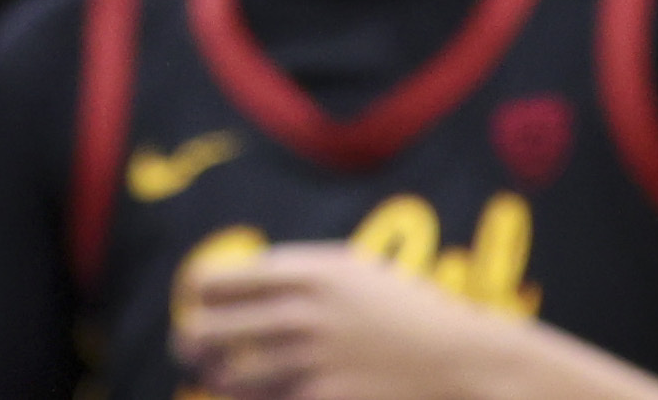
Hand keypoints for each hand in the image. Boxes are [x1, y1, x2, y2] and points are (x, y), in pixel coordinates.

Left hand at [183, 242, 576, 399]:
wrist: (466, 361)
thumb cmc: (406, 312)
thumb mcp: (350, 271)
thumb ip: (291, 272)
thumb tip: (228, 287)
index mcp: (304, 271)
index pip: (212, 281)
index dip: (201, 297)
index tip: (204, 307)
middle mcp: (301, 311)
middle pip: (207, 328)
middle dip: (192, 342)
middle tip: (191, 350)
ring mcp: (313, 359)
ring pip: (228, 377)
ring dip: (219, 380)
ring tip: (220, 378)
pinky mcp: (326, 398)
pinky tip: (261, 397)